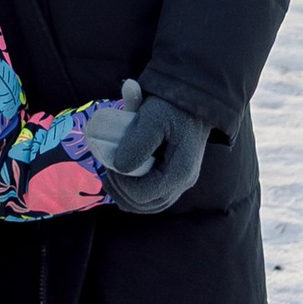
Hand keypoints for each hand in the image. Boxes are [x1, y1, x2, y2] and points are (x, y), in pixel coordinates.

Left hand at [96, 81, 209, 215]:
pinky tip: (122, 178)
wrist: (194, 98)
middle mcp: (184, 182)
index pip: (142, 195)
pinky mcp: (175, 178)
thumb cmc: (172, 106)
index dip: (121, 184)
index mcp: (180, 171)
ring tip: (111, 175)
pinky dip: (135, 191)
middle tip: (108, 169)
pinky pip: (154, 197)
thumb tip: (120, 167)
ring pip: (149, 205)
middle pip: (146, 205)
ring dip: (126, 194)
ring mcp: (181, 182)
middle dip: (121, 190)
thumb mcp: (152, 117)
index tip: (110, 164)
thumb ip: (136, 142)